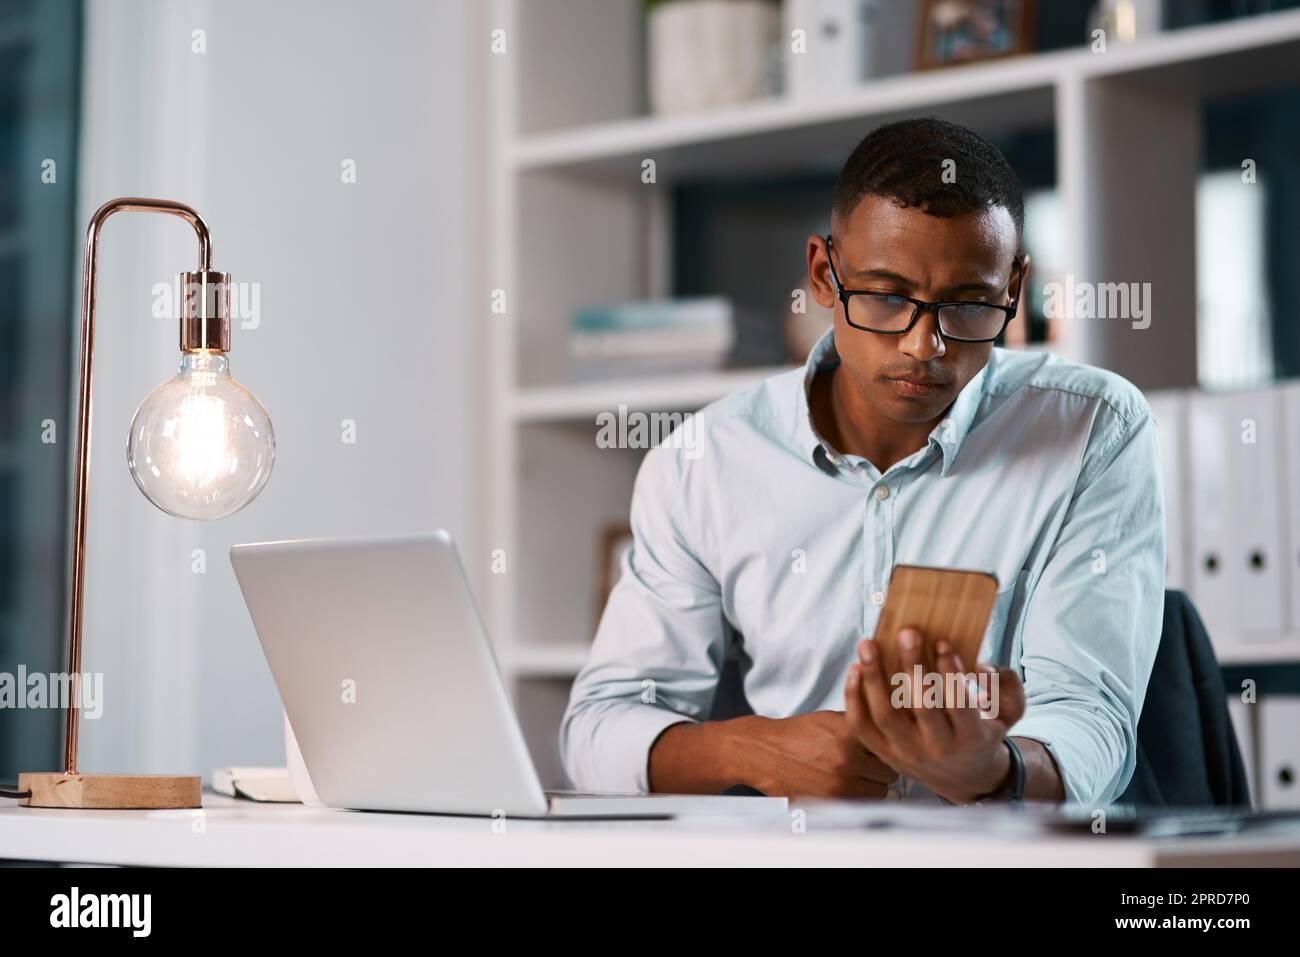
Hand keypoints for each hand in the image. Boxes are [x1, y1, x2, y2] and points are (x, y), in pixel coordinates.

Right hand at [734, 710, 898, 799]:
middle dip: (880, 770)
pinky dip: (857, 799)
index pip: (888, 747)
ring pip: (880, 792)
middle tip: (867, 767)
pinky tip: (844, 788)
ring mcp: (840, 782)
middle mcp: (848, 758)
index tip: (878, 751)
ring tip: (856, 779)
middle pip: (889, 773)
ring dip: (871, 787)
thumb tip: (887, 730)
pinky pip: (861, 805)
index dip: (884, 749)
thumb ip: (860, 724)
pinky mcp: (830, 801)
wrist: (765, 752)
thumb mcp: (830, 718)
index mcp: (850, 733)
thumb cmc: (797, 734)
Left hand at [843, 628, 1026, 803]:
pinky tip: (854, 668)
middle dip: (913, 666)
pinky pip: (862, 726)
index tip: (942, 641)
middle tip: (908, 632)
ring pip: (885, 715)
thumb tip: (981, 667)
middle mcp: (937, 749)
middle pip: (921, 706)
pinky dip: (854, 698)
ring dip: (874, 677)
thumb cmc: (983, 731)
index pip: (959, 703)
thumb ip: (1007, 686)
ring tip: (868, 644)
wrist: (964, 777)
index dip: (950, 672)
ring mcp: (907, 753)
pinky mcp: (884, 753)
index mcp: (971, 738)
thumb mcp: (1008, 713)